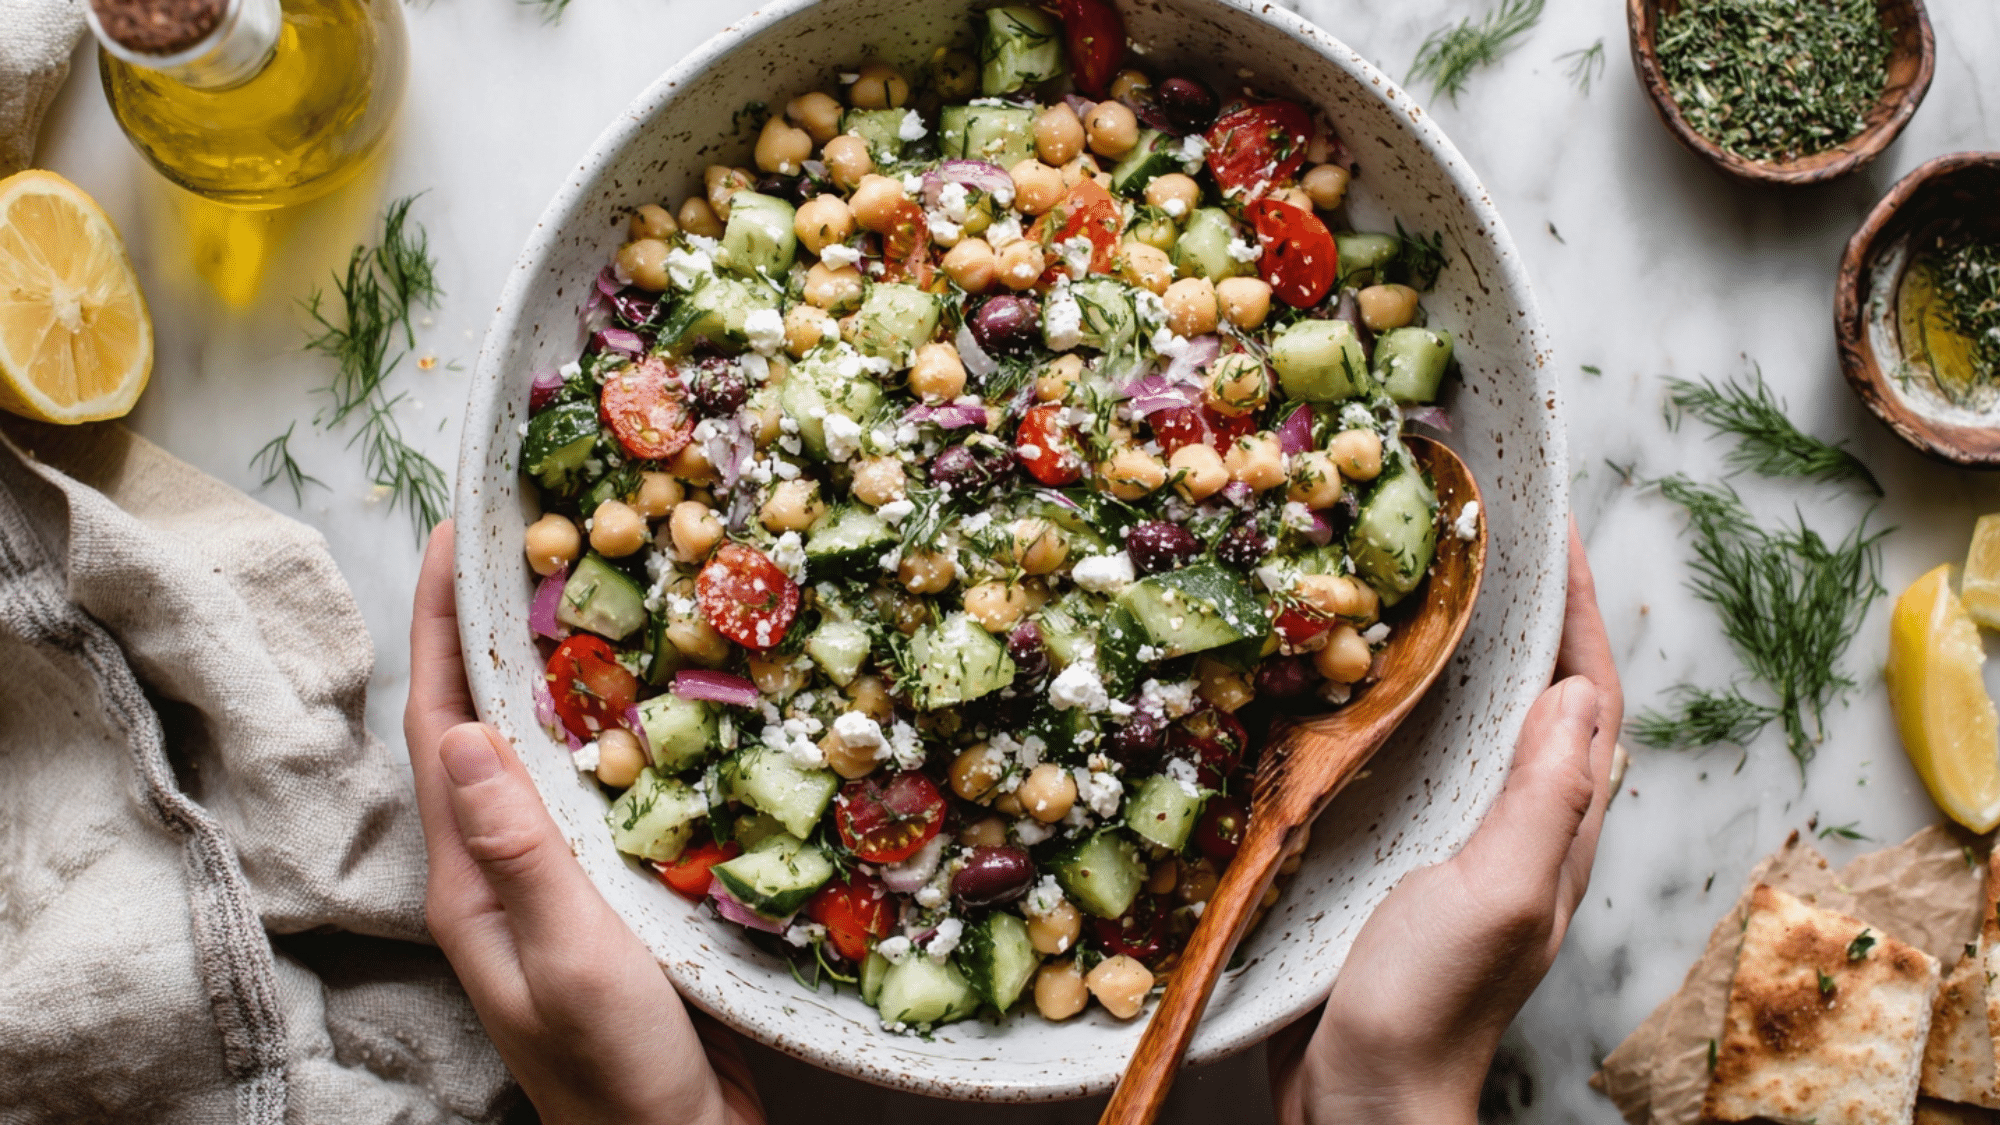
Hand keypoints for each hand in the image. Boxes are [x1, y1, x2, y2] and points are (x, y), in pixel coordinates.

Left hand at [405, 521, 764, 1124]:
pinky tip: (657, 702)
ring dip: (555, 670)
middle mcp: (500, 871)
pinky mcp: (607, 897)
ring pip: (541, 752)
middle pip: (482, 726)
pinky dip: (615, 729)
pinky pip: (597, 789)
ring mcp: (552, 884)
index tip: (454, 539)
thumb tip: (463, 734)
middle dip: (494, 630)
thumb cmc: (620, 1071)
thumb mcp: (570, 959)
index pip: (441, 729)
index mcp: (472, 881)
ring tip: (594, 594)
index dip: (441, 630)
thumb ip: (520, 853)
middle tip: (534, 544)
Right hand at [1269, 517, 1622, 1124]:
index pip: (1586, 698)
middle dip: (1526, 613)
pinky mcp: (1397, 859)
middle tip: (1481, 535)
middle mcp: (1518, 829)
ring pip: (1477, 725)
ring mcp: (1458, 845)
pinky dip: (1405, 705)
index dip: (1577, 611)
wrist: (1360, 1099)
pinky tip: (1360, 683)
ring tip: (1423, 582)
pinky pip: (1416, 760)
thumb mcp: (1496, 892)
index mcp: (1555, 831)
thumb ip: (1541, 797)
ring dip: (1466, 650)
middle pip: (1540, 699)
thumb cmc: (1428, 1003)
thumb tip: (1576, 690)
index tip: (1548, 528)